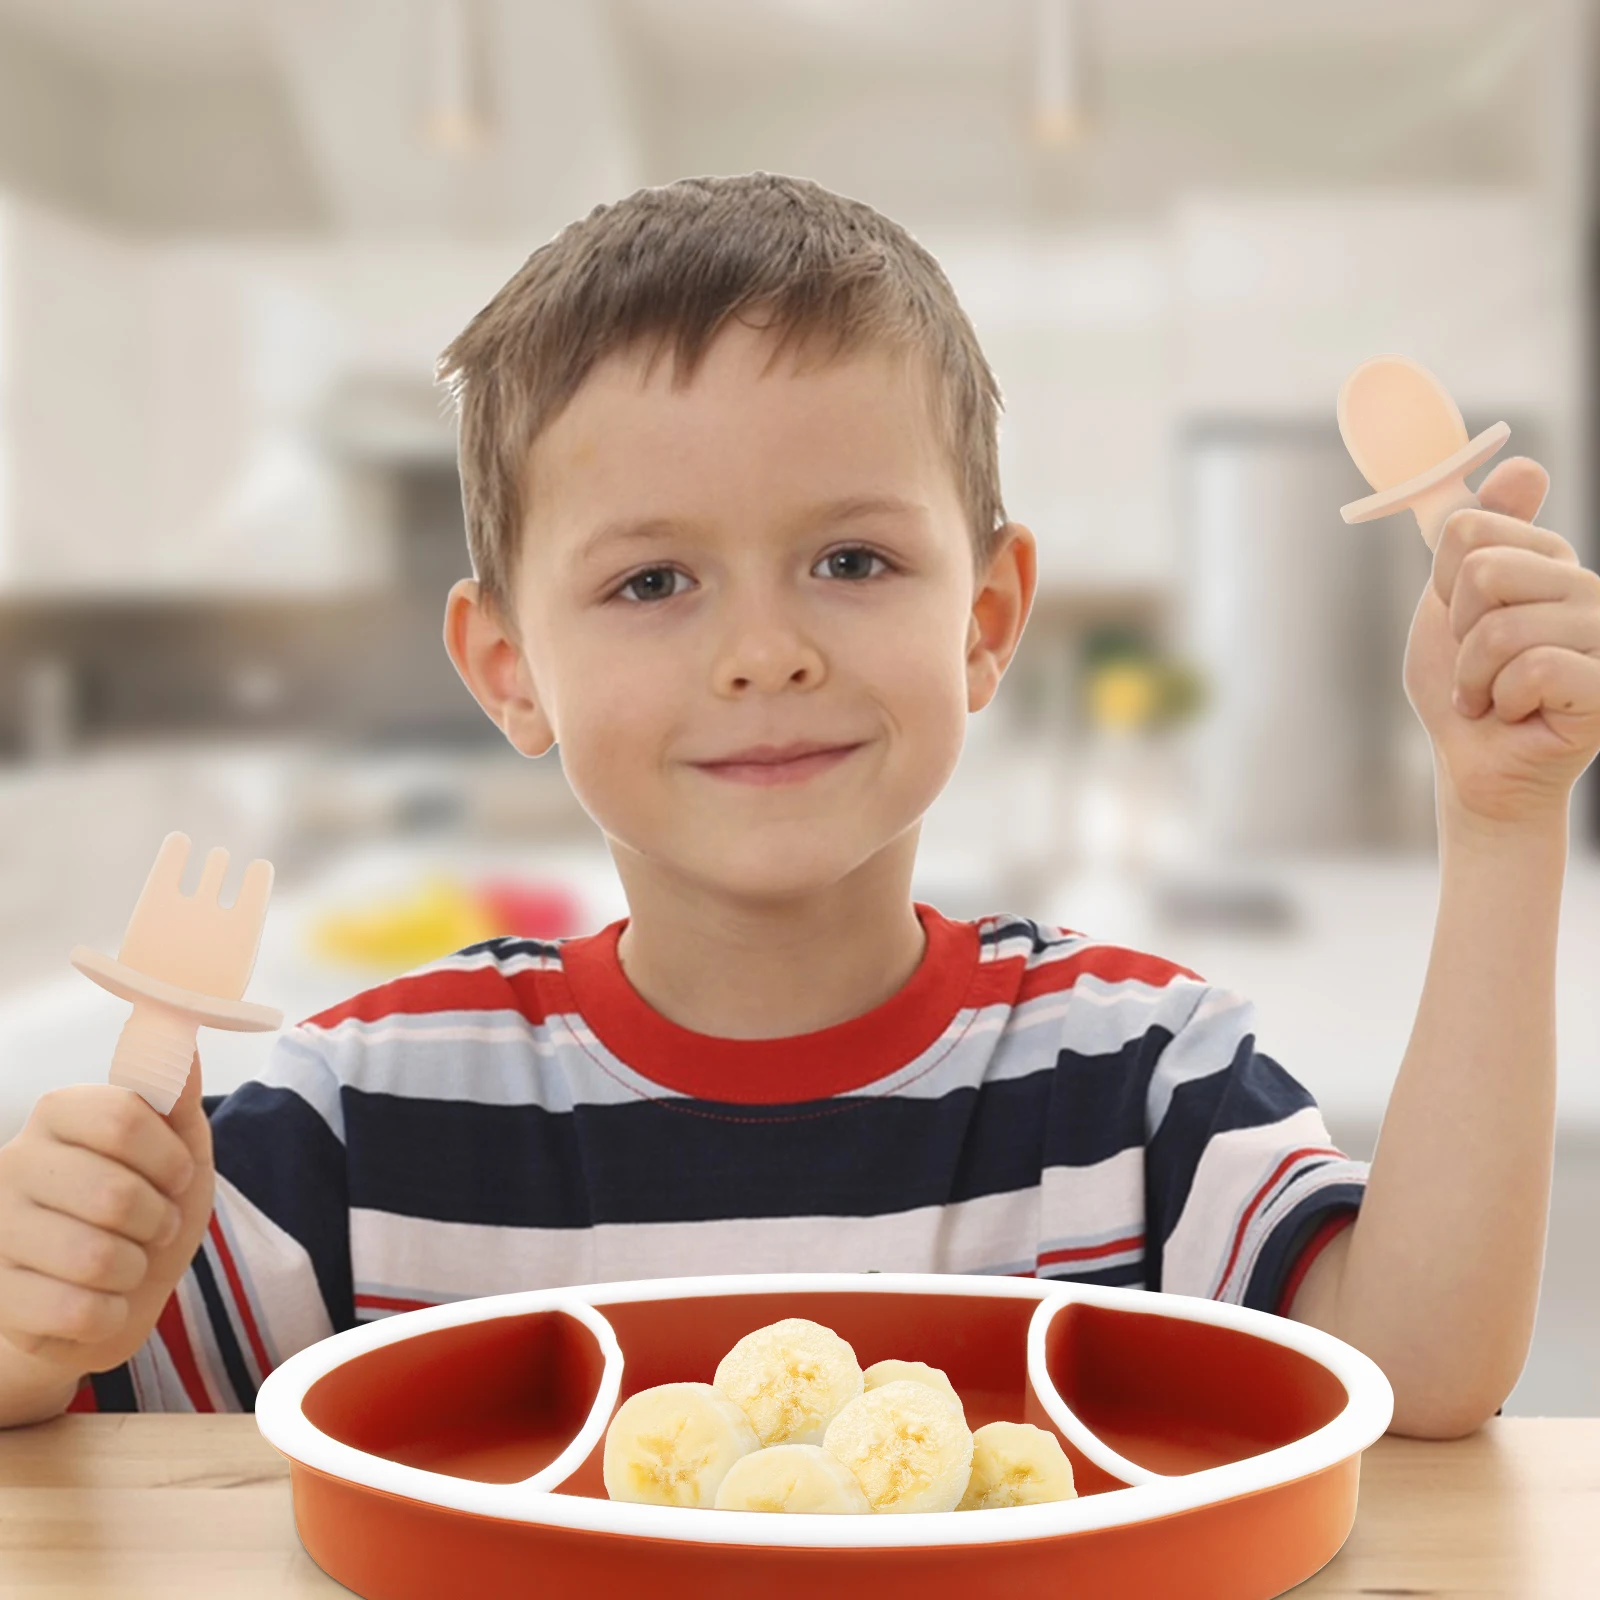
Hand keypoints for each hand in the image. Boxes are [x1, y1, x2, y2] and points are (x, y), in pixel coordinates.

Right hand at [0, 1059, 214, 1378]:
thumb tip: (184, 1041)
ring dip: (134, 1269)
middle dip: (158, 1221)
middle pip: (115, 1194)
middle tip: (153, 1227)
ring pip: (96, 1258)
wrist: (107, 1299)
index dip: (169, 1159)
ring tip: (125, 1263)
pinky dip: (109, 1313)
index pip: (122, 1118)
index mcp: (59, 1113)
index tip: (177, 1176)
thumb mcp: (178, 1150)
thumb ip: (177, 1099)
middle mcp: (14, 1162)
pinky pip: (76, 1311)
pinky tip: (98, 1302)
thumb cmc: (146, 1214)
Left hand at [1403, 456, 1599, 826]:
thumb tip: (1525, 463)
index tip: (1462, 620)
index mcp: (1550, 562)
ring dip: (1476, 676)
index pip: (1469, 528)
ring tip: (1493, 697)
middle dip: (1458, 633)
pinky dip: (1503, 701)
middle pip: (1485, 571)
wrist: (1474, 767)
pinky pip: (1533, 669)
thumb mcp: (1448, 604)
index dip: (1442, 586)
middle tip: (1476, 667)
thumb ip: (1473, 535)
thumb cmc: (1462, 690)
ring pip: (1502, 627)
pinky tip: (1518, 714)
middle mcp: (1589, 588)